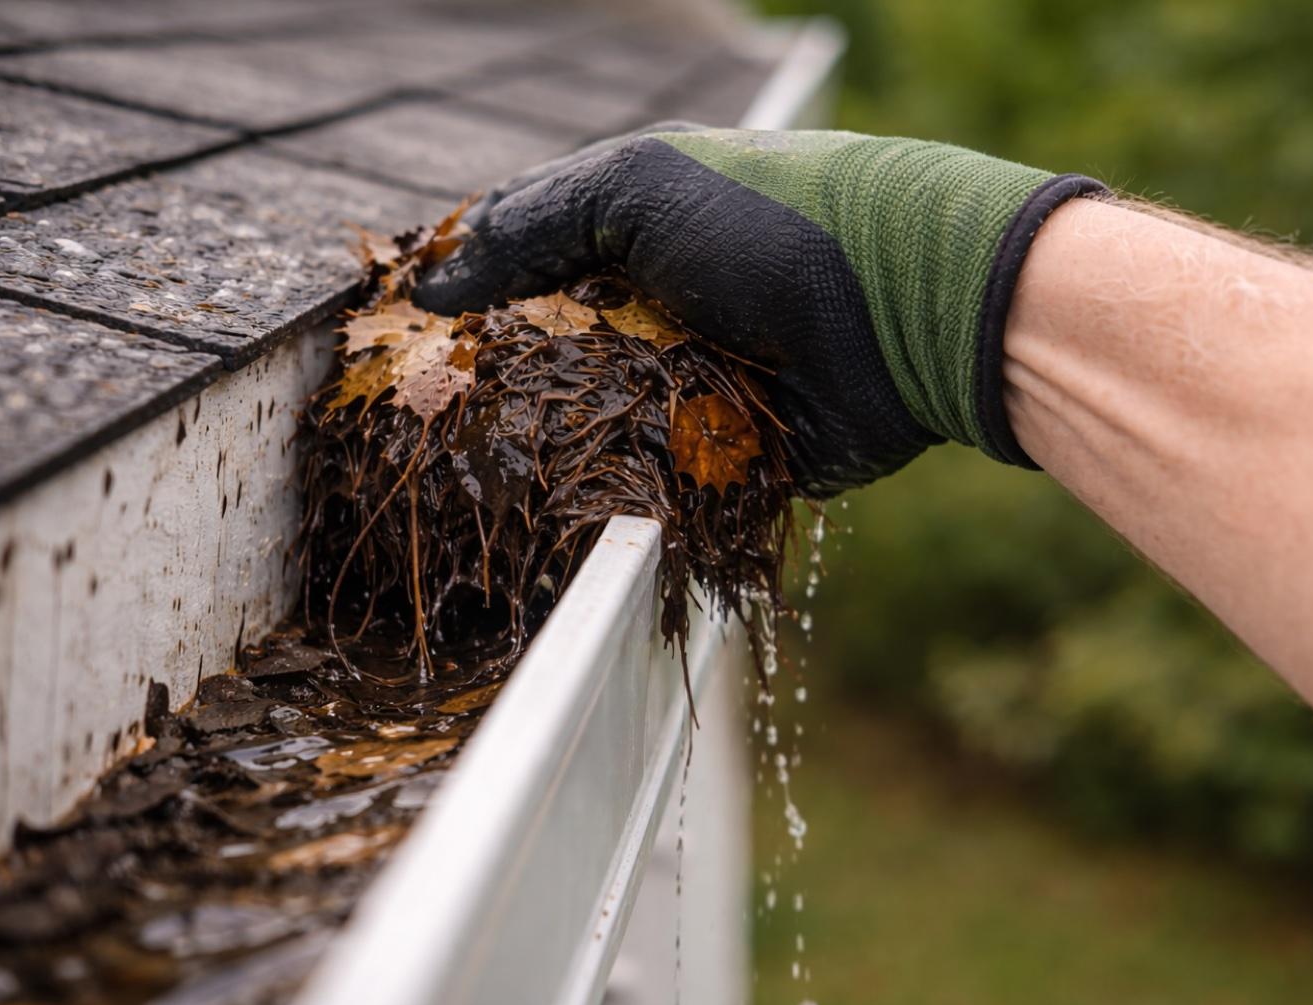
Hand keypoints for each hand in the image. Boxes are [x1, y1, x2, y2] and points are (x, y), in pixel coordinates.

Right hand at [414, 124, 1102, 493]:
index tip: (404, 345)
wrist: (908, 312)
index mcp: (628, 233)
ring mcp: (686, 386)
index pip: (520, 269)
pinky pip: (649, 485)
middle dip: (498, 389)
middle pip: (545, 358)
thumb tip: (432, 287)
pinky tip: (560, 512)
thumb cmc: (774, 225)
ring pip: (588, 429)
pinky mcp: (722, 456)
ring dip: (552, 447)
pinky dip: (615, 495)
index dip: (464, 305)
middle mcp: (652, 309)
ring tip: (480, 477)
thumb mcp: (638, 185)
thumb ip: (530, 225)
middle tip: (435, 421)